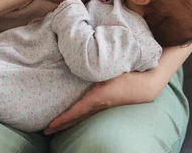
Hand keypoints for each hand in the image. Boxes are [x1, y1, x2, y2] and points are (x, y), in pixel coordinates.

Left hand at [44, 70, 158, 134]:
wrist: (146, 85)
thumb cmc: (128, 75)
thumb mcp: (110, 69)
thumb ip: (95, 67)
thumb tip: (79, 61)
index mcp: (97, 98)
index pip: (76, 111)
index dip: (62, 119)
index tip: (50, 125)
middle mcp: (98, 105)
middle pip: (76, 118)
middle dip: (61, 125)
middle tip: (45, 130)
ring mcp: (103, 107)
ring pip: (82, 117)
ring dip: (68, 122)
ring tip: (55, 126)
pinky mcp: (106, 104)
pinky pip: (88, 113)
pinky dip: (78, 116)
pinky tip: (74, 115)